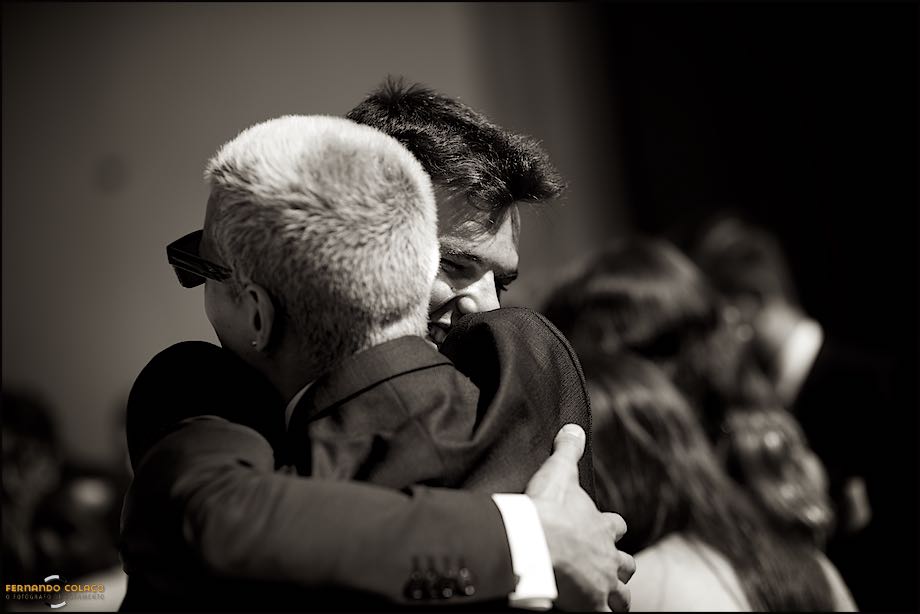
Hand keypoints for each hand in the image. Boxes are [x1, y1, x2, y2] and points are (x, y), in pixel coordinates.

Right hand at [526, 424, 635, 610]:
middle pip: (626, 565)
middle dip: (620, 567)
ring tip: (609, 601)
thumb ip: (568, 450)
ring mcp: (602, 584)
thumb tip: (574, 427)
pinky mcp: (591, 606)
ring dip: (617, 598)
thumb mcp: (559, 471)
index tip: (606, 530)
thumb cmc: (547, 508)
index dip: (612, 529)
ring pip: (622, 597)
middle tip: (609, 570)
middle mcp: (608, 556)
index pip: (617, 527)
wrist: (537, 542)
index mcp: (602, 526)